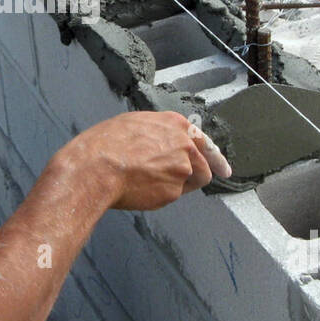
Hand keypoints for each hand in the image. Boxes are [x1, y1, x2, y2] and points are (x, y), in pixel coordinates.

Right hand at [52, 111, 230, 212]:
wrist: (96, 167)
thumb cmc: (105, 144)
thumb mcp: (132, 124)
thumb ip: (156, 133)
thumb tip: (159, 144)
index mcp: (175, 124)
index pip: (203, 141)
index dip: (214, 157)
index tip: (223, 168)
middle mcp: (184, 145)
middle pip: (204, 166)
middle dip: (196, 175)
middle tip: (180, 181)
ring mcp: (182, 169)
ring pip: (189, 183)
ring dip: (177, 185)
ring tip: (148, 181)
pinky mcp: (173, 192)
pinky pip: (171, 196)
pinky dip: (159, 195)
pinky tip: (140, 189)